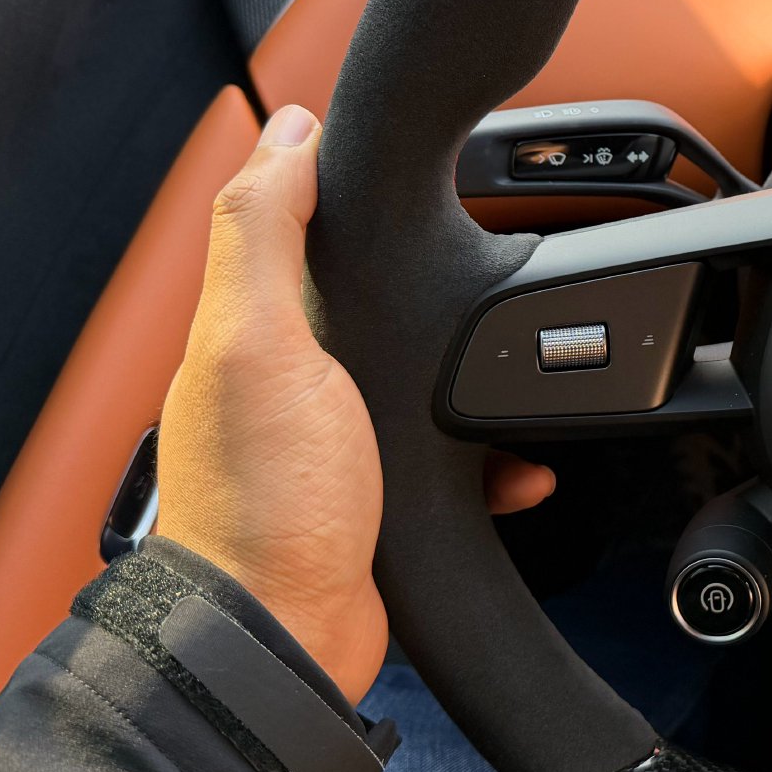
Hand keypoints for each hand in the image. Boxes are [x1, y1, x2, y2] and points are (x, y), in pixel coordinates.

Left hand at [154, 104, 554, 702]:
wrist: (284, 639)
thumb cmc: (268, 502)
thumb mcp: (260, 345)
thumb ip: (266, 235)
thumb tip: (288, 132)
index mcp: (251, 331)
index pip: (289, 221)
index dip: (331, 170)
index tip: (387, 135)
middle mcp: (287, 380)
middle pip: (372, 295)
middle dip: (433, 277)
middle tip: (492, 253)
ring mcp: (333, 443)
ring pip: (424, 377)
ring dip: (474, 374)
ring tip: (520, 364)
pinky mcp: (377, 498)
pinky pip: (453, 457)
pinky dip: (492, 458)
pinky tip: (516, 466)